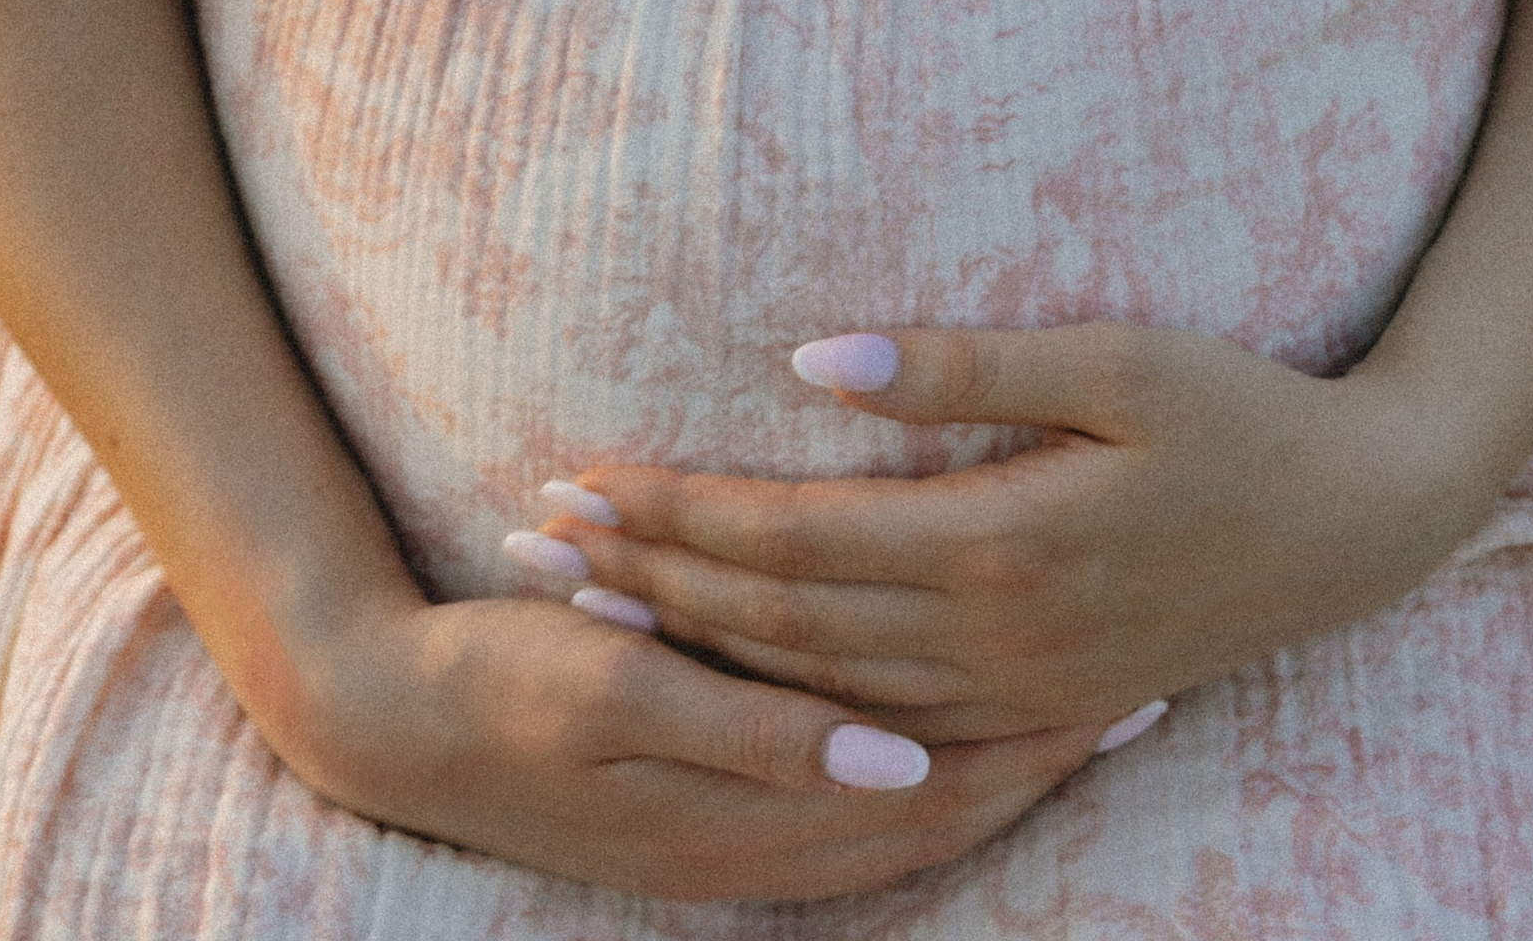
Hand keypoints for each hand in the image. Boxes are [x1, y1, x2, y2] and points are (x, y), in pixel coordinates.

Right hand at [283, 577, 1105, 903]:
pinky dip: (919, 779)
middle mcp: (757, 850)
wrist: (388, 719)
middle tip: (1143, 688)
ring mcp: (733, 845)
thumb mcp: (621, 696)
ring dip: (992, 765)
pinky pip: (849, 815)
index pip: (935, 793)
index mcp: (749, 818)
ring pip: (904, 820)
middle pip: (939, 815)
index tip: (1121, 682)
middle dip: (1040, 754)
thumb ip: (761, 736)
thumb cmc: (504, 687)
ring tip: (1084, 709)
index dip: (1030, 742)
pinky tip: (954, 737)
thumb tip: (896, 764)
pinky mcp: (711, 819)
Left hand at [531, 322, 1491, 745]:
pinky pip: (880, 715)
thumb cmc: (1244, 412)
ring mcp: (1014, 688)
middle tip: (535, 542)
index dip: (678, 512)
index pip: (793, 537)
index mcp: (1003, 543)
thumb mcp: (1119, 360)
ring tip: (592, 602)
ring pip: (816, 679)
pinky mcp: (1038, 707)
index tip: (579, 477)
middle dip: (651, 578)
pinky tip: (725, 677)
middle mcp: (993, 637)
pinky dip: (784, 696)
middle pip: (781, 618)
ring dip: (696, 639)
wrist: (1363, 527)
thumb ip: (963, 364)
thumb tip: (811, 354)